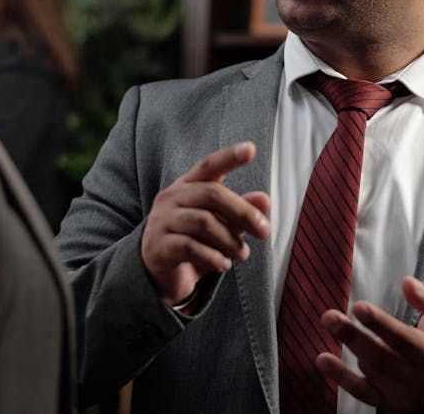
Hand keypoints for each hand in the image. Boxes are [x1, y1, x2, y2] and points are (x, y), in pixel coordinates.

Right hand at [140, 142, 270, 304]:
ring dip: (230, 241)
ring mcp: (162, 221)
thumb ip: (240, 211)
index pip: (209, 166)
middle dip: (243, 211)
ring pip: (203, 222)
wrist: (159, 274)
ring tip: (242, 254)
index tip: (250, 149)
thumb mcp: (221, 225)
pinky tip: (224, 265)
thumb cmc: (194, 242)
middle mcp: (172, 198)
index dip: (229, 157)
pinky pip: (190, 247)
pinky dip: (213, 257)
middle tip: (265, 231)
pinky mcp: (157, 246)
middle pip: (212, 193)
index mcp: (188, 186)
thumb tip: (265, 201)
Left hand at [316, 277, 423, 412]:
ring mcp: (401, 395)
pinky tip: (323, 360)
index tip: (359, 307)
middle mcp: (417, 380)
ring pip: (371, 373)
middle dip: (353, 337)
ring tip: (333, 322)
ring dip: (350, 347)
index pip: (405, 341)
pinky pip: (360, 392)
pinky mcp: (387, 403)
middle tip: (329, 317)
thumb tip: (408, 283)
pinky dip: (340, 377)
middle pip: (381, 358)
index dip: (381, 325)